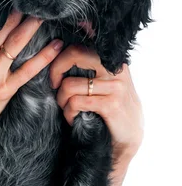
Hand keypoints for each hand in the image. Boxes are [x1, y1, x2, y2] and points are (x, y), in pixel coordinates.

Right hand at [0, 10, 63, 145]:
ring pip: (14, 46)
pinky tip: (56, 47)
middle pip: (2, 32)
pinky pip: (26, 72)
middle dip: (18, 15)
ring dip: (31, 29)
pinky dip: (42, 58)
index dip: (1, 13)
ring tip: (45, 16)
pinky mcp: (4, 91)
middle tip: (33, 1)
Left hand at [49, 44, 143, 160]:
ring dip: (61, 100)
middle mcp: (116, 70)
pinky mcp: (111, 105)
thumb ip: (90, 68)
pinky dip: (68, 113)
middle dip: (56, 71)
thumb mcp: (106, 83)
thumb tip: (64, 50)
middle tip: (55, 87)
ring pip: (70, 84)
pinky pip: (76, 103)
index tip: (55, 77)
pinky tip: (73, 119)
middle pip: (74, 55)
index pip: (79, 47)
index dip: (60, 60)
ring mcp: (115, 87)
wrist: (130, 138)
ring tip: (67, 108)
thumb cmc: (111, 108)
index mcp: (113, 61)